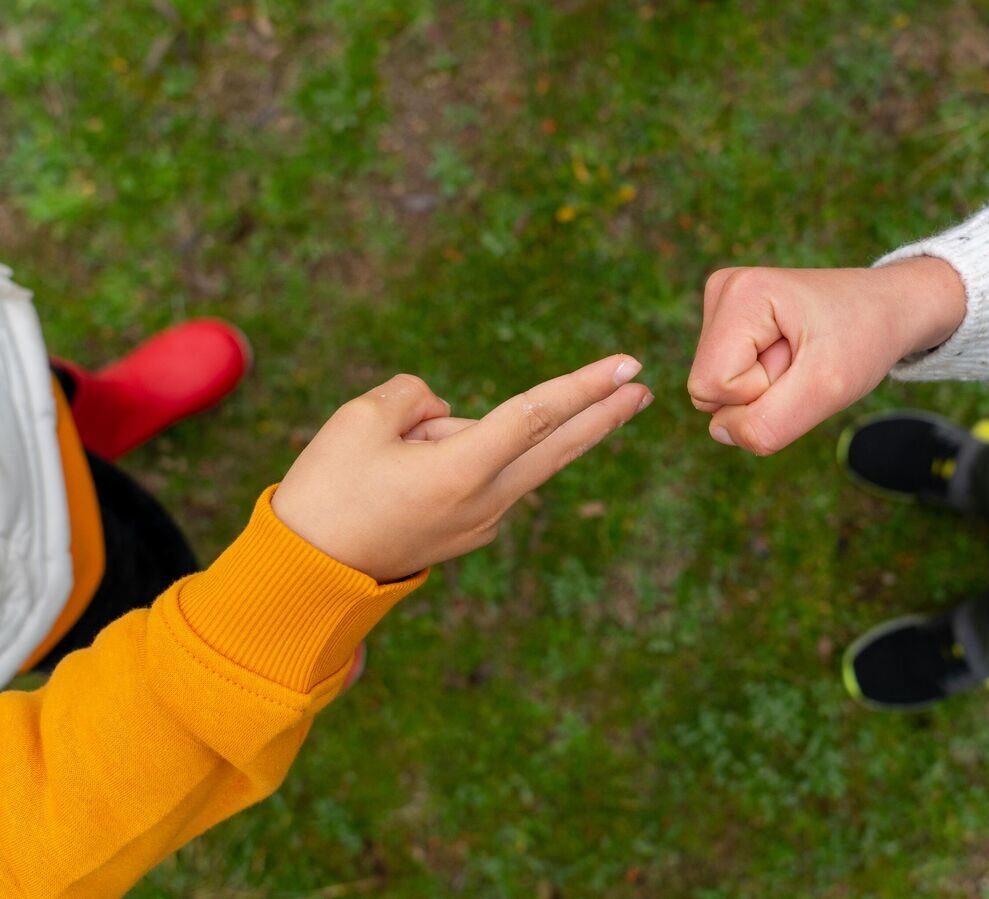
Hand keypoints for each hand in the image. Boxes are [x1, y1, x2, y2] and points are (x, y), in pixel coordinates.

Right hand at [272, 355, 651, 581]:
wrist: (307, 575)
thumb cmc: (328, 490)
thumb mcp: (360, 420)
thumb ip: (416, 396)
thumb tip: (449, 412)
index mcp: (463, 470)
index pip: (537, 415)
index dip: (584, 386)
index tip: (626, 366)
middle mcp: (487, 501)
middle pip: (558, 447)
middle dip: (603, 414)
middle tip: (642, 387)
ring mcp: (483, 524)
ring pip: (503, 457)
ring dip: (476, 435)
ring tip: (394, 454)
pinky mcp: (470, 535)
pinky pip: (484, 477)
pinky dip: (466, 457)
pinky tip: (413, 467)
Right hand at [687, 258, 965, 454]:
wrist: (888, 308)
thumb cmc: (863, 339)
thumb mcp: (826, 389)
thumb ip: (768, 424)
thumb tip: (719, 432)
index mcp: (739, 294)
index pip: (712, 387)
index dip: (760, 393)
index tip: (802, 363)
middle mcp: (722, 290)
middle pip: (707, 389)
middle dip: (760, 392)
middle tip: (804, 361)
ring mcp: (721, 304)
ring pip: (715, 390)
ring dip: (764, 388)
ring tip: (801, 356)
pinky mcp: (727, 321)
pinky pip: (725, 381)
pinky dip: (763, 382)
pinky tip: (792, 355)